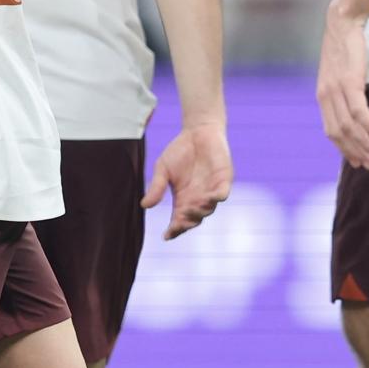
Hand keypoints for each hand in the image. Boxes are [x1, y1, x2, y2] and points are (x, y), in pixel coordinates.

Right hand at [142, 122, 232, 239]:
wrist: (198, 131)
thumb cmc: (179, 151)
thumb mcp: (162, 169)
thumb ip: (156, 187)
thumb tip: (144, 206)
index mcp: (183, 199)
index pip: (179, 220)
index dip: (174, 229)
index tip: (166, 236)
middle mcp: (198, 199)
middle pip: (194, 219)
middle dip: (187, 223)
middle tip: (179, 222)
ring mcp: (211, 191)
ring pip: (208, 209)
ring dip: (199, 211)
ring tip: (189, 209)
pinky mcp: (223, 180)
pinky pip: (222, 194)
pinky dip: (216, 198)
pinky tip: (209, 198)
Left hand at [316, 11, 368, 168]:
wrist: (343, 23)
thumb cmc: (345, 49)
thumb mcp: (341, 76)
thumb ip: (345, 95)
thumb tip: (357, 113)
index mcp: (322, 97)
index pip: (331, 131)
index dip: (344, 149)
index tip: (357, 162)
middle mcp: (325, 96)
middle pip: (339, 133)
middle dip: (354, 151)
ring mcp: (336, 89)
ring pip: (349, 126)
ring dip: (364, 143)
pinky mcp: (349, 81)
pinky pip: (359, 111)